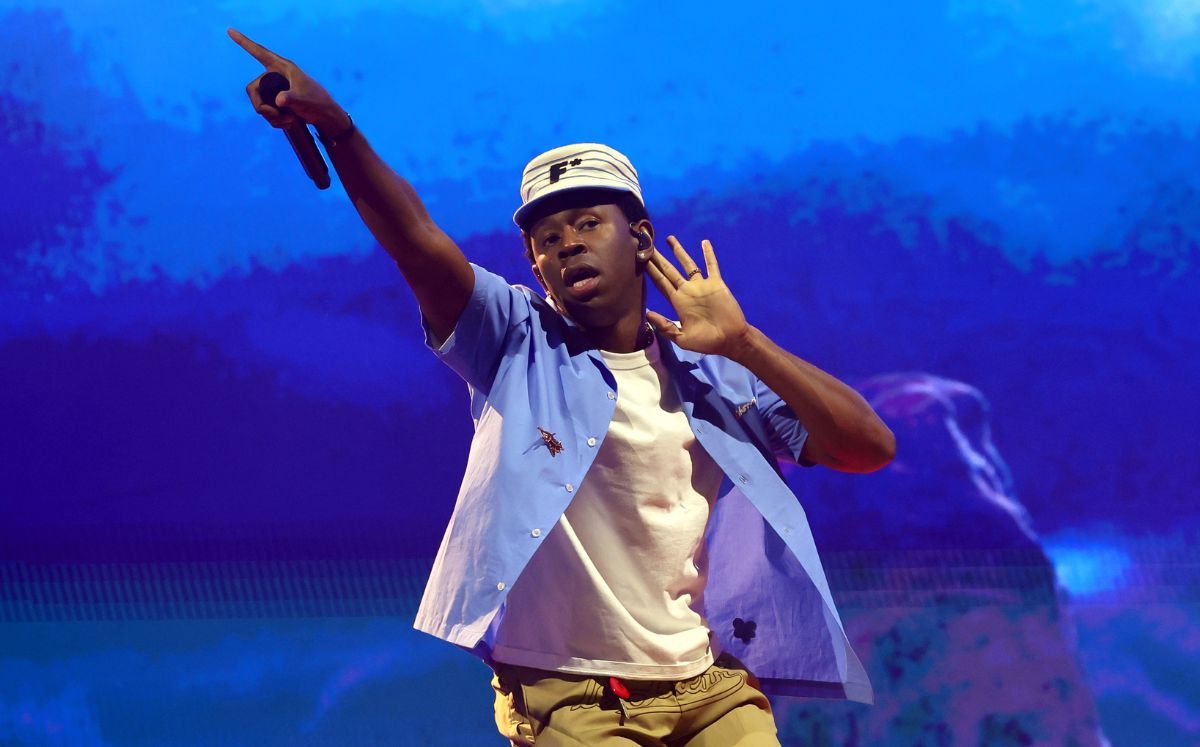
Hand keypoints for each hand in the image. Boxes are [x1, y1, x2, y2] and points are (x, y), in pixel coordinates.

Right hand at [228, 28, 348, 134]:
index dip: (244, 42)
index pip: (259, 53)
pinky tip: (288, 123)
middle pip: (253, 90)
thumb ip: (292, 99)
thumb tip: (279, 101)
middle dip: (261, 107)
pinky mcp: (275, 101)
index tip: (230, 31)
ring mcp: (274, 89)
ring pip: (258, 103)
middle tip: (275, 116)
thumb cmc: (317, 103)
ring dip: (270, 117)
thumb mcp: (304, 100)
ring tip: (289, 121)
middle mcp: (275, 75)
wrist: (325, 116)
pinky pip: (265, 112)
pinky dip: (274, 120)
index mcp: (282, 67)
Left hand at [645, 236, 753, 357]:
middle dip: (659, 258)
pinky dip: (708, 254)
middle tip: (648, 244)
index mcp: (678, 302)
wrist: (730, 340)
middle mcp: (688, 291)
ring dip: (679, 251)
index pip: (661, 282)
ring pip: (688, 264)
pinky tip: (704, 242)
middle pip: (669, 270)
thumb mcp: (682, 338)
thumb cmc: (707, 342)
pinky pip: (711, 266)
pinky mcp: (716, 284)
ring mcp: (702, 286)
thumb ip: (665, 326)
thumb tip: (648, 314)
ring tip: (669, 238)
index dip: (651, 271)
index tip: (641, 259)